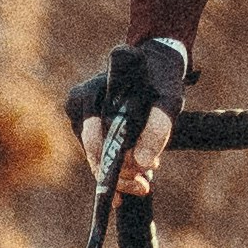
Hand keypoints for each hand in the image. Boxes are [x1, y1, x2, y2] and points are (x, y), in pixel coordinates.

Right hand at [67, 34, 189, 190]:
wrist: (154, 62)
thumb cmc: (161, 77)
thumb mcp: (169, 99)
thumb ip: (157, 128)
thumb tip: (142, 163)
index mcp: (91, 92)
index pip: (95, 138)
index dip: (115, 162)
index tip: (140, 177)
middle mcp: (78, 102)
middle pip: (93, 152)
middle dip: (120, 174)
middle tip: (146, 185)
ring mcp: (79, 115)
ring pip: (95, 156)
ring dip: (120, 172)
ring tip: (145, 178)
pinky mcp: (85, 125)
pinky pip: (97, 152)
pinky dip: (116, 166)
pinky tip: (135, 178)